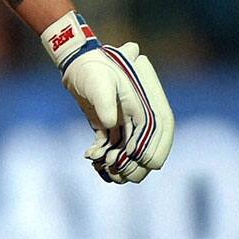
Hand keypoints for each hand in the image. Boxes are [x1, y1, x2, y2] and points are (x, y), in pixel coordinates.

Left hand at [41, 12, 173, 183]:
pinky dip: (105, 157)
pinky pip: (113, 148)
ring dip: (121, 165)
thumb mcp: (99, 82)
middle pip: (148, 146)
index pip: (162, 127)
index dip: (158, 147)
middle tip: (118, 173)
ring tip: (104, 170)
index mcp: (143, 103)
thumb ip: (105, 102)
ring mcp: (124, 122)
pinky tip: (91, 157)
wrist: (76, 65)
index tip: (145, 161)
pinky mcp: (109, 127)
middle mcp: (137, 115)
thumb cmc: (91, 70)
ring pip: (130, 152)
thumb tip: (109, 122)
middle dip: (137, 164)